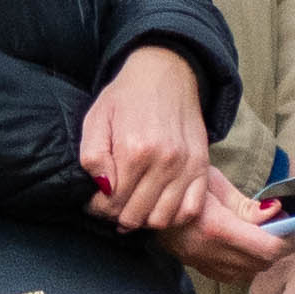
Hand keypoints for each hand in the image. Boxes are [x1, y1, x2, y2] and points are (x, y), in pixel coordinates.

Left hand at [78, 45, 214, 230]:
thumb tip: (102, 189)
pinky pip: (190, 210)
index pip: (112, 203)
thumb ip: (93, 156)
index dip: (98, 208)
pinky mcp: (202, 166)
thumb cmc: (126, 96)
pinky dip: (173, 216)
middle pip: (135, 215)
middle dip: (117, 216)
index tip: (94, 202)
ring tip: (133, 206)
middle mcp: (163, 162)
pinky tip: (158, 205)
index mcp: (134, 150)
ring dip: (143, 219)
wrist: (165, 73)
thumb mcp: (96, 118)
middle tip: (110, 205)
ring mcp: (186, 166)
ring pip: (162, 219)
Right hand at [133, 170, 283, 287]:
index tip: (292, 225)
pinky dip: (244, 265)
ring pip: (248, 273)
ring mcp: (201, 262)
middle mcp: (208, 251)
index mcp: (215, 227)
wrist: (142, 198)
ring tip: (261, 234)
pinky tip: (243, 246)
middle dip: (277, 247)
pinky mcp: (197, 267)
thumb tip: (277, 212)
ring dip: (262, 257)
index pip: (266, 248)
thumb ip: (246, 204)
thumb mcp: (212, 182)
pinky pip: (231, 276)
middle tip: (280, 227)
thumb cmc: (179, 182)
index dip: (287, 239)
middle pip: (261, 264)